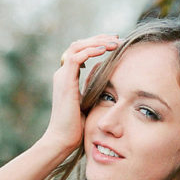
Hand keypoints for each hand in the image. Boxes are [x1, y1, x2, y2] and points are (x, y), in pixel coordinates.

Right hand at [41, 34, 118, 156]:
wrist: (62, 140)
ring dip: (97, 41)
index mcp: (67, 78)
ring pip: (77, 46)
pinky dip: (91, 50)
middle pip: (79, 44)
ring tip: (115, 42)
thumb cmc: (76, 128)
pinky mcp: (65, 81)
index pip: (80, 52)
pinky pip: (76, 56)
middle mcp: (63, 74)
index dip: (97, 44)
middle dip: (99, 39)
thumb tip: (103, 73)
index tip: (115, 44)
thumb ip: (93, 86)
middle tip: (118, 38)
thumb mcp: (89, 102)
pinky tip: (105, 50)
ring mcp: (62, 76)